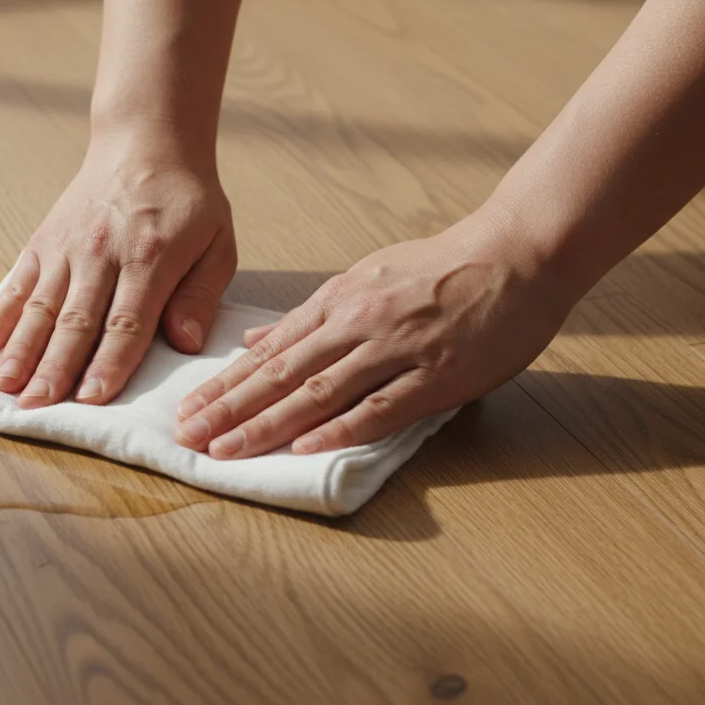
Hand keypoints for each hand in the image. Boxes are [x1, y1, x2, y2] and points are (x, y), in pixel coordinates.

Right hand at [0, 136, 236, 408]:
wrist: (146, 140)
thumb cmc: (187, 199)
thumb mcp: (218, 243)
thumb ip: (201, 295)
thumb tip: (185, 344)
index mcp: (149, 257)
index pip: (126, 321)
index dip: (109, 363)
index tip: (92, 399)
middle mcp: (101, 253)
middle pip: (75, 320)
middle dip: (55, 368)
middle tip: (36, 407)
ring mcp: (66, 247)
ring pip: (40, 306)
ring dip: (20, 349)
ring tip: (4, 386)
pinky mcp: (43, 241)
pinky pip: (17, 283)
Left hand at [173, 211, 580, 457]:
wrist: (516, 254)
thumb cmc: (442, 268)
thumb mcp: (365, 278)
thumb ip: (310, 316)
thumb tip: (256, 340)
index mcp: (337, 303)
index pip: (268, 352)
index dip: (225, 385)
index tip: (188, 410)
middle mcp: (356, 324)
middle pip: (280, 374)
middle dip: (229, 409)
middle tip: (188, 438)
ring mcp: (395, 350)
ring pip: (319, 392)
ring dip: (267, 424)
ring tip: (226, 450)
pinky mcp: (436, 375)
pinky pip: (380, 407)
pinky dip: (340, 428)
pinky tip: (305, 448)